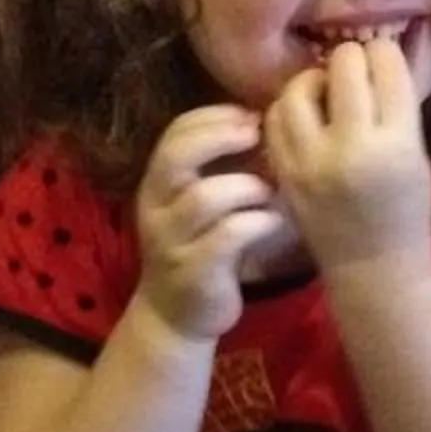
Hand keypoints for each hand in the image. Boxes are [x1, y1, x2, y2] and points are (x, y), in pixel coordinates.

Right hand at [132, 104, 296, 343]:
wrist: (176, 316)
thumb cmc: (200, 247)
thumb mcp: (200, 202)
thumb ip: (219, 167)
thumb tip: (263, 122)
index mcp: (157, 183)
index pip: (175, 132)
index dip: (213, 116)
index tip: (250, 115)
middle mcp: (155, 208)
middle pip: (175, 156)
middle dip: (220, 137)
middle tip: (257, 135)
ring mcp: (171, 242)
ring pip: (204, 197)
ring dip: (246, 185)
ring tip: (270, 190)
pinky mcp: (194, 272)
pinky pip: (226, 238)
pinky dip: (257, 222)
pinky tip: (274, 222)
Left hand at [263, 36, 430, 279]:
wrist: (373, 266)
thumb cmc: (405, 208)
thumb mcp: (416, 153)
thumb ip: (398, 106)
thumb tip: (379, 51)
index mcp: (398, 143)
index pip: (387, 66)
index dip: (384, 53)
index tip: (382, 58)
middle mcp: (353, 148)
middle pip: (344, 66)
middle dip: (350, 57)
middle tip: (353, 67)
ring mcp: (312, 161)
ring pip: (300, 88)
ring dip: (314, 79)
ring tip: (325, 89)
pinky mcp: (285, 173)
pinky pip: (275, 119)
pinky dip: (289, 108)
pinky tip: (304, 114)